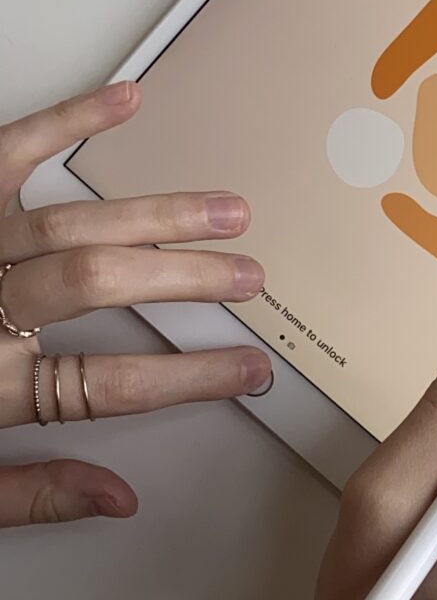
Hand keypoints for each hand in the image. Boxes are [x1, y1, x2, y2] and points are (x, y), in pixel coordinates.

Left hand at [0, 79, 271, 526]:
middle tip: (248, 277)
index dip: (189, 377)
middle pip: (99, 286)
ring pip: (69, 222)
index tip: (247, 370)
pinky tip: (121, 103)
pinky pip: (5, 152)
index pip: (110, 385)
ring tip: (224, 208)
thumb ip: (29, 494)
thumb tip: (117, 496)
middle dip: (187, 279)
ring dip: (156, 212)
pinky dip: (65, 122)